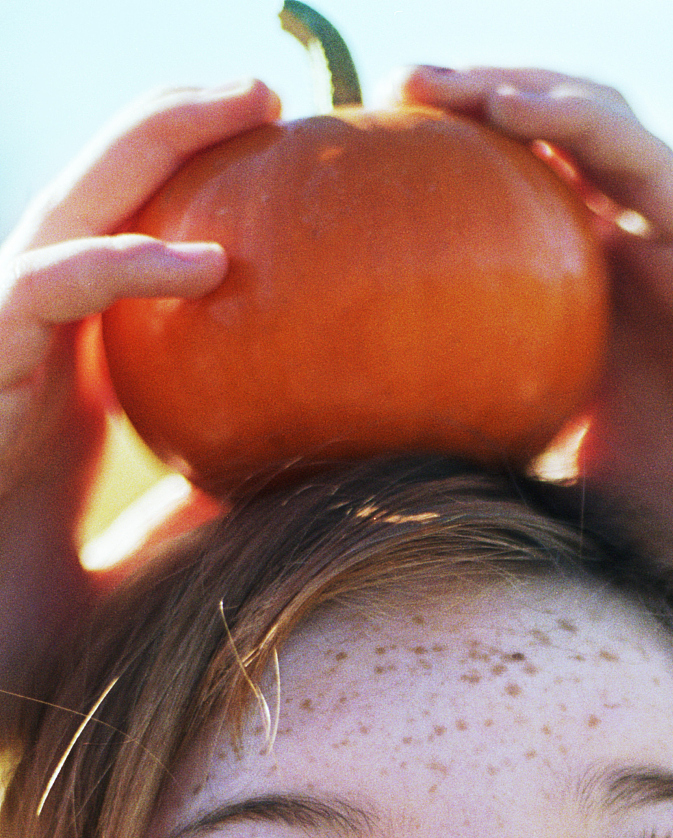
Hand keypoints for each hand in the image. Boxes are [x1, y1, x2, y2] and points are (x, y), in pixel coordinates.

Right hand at [0, 80, 278, 706]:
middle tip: (279, 93)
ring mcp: (11, 335)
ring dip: (162, 138)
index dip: (199, 184)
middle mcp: (44, 329)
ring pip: (82, 202)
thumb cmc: (78, 615)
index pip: (139, 238)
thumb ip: (240, 488)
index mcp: (85, 359)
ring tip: (252, 104)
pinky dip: (132, 265)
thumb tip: (346, 467)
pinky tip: (214, 263)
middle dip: (184, 124)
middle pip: (111, 188)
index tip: (288, 161)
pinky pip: (58, 287)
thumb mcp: (189, 539)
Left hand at [397, 67, 672, 637]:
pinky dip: (576, 115)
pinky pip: (640, 155)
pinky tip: (510, 102)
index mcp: (592, 321)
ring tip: (425, 85)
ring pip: (583, 130)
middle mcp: (630, 268)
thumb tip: (373, 497)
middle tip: (363, 112)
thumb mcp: (569, 494)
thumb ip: (498, 469)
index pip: (502, 228)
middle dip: (452, 121)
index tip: (349, 193)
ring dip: (504, 90)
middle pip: (534, 158)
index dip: (432, 197)